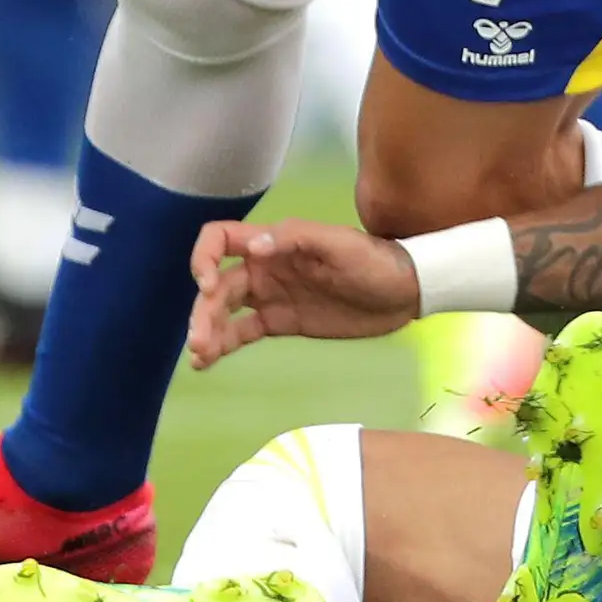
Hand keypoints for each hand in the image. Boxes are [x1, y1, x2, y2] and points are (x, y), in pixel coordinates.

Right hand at [188, 218, 421, 367]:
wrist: (402, 292)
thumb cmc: (372, 260)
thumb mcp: (338, 244)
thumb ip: (296, 239)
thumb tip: (254, 247)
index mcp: (273, 243)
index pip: (220, 239)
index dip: (204, 258)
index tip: (208, 286)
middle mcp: (264, 268)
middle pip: (217, 285)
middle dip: (202, 310)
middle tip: (199, 341)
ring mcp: (271, 297)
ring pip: (224, 312)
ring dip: (206, 330)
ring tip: (199, 356)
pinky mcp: (280, 323)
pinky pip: (242, 333)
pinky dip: (221, 346)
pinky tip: (204, 363)